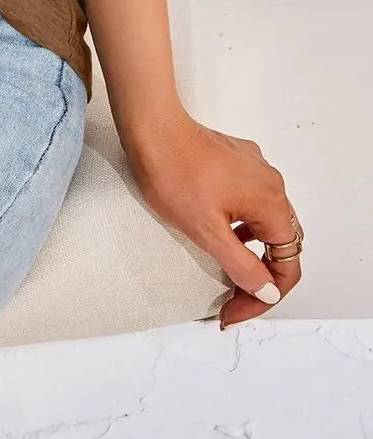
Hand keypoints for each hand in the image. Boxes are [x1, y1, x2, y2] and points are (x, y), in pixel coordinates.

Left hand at [125, 113, 302, 327]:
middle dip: (260, 278)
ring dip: (250, 253)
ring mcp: (254, 168)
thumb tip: (267, 290)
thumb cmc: (175, 174)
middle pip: (279, 245)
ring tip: (225, 273)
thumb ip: (242, 267)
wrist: (151, 127)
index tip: (236, 310)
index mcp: (271, 203)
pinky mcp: (236, 160)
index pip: (287, 265)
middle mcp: (271, 183)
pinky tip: (220, 234)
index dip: (265, 297)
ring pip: (264, 223)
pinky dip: (241, 228)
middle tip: (232, 300)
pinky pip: (250, 203)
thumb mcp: (208, 232)